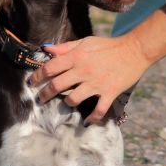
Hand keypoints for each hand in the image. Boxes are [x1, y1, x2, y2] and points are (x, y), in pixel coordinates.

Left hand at [29, 34, 150, 124]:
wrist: (134, 50)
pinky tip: (86, 123)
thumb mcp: (85, 42)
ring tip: (66, 103)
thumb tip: (46, 49)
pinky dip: (91, 119)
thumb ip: (65, 47)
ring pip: (73, 99)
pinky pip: (98, 111)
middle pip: (56, 85)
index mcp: (76, 57)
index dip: (37, 76)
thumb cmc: (108, 45)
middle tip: (40, 98)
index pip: (50, 68)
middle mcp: (83, 71)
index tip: (31, 83)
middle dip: (44, 94)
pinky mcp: (109, 93)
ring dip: (66, 103)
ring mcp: (96, 83)